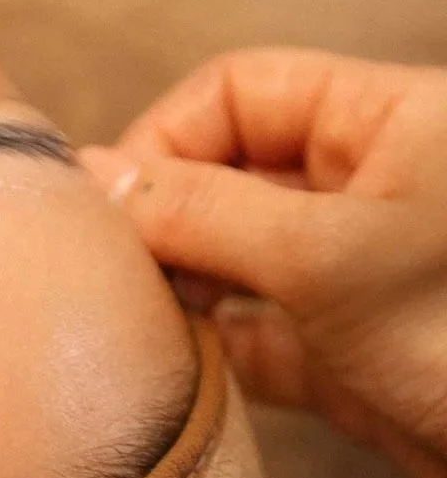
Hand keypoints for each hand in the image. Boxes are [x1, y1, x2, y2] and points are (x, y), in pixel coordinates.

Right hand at [81, 50, 446, 477]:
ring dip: (185, 296)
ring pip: (239, 266)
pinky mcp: (359, 366)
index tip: (107, 214)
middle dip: (165, 222)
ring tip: (139, 331)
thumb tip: (90, 177)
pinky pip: (264, 347)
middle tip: (107, 281)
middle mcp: (375, 191)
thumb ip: (202, 211)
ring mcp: (365, 282)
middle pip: (230, 176)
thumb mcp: (327, 256)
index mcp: (387, 123)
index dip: (164, 140)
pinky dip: (221, 362)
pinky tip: (188, 383)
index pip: (238, 94)